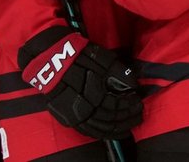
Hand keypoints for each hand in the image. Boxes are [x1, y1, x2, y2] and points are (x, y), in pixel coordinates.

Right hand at [19, 28, 142, 139]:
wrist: (50, 58)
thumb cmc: (78, 55)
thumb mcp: (102, 58)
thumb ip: (119, 72)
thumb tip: (134, 85)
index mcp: (91, 92)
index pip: (115, 106)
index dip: (129, 105)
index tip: (139, 101)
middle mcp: (82, 108)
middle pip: (109, 120)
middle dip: (126, 118)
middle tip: (138, 114)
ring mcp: (73, 115)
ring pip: (99, 129)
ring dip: (116, 128)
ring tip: (129, 125)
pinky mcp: (67, 117)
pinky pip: (87, 131)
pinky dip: (101, 133)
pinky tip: (111, 131)